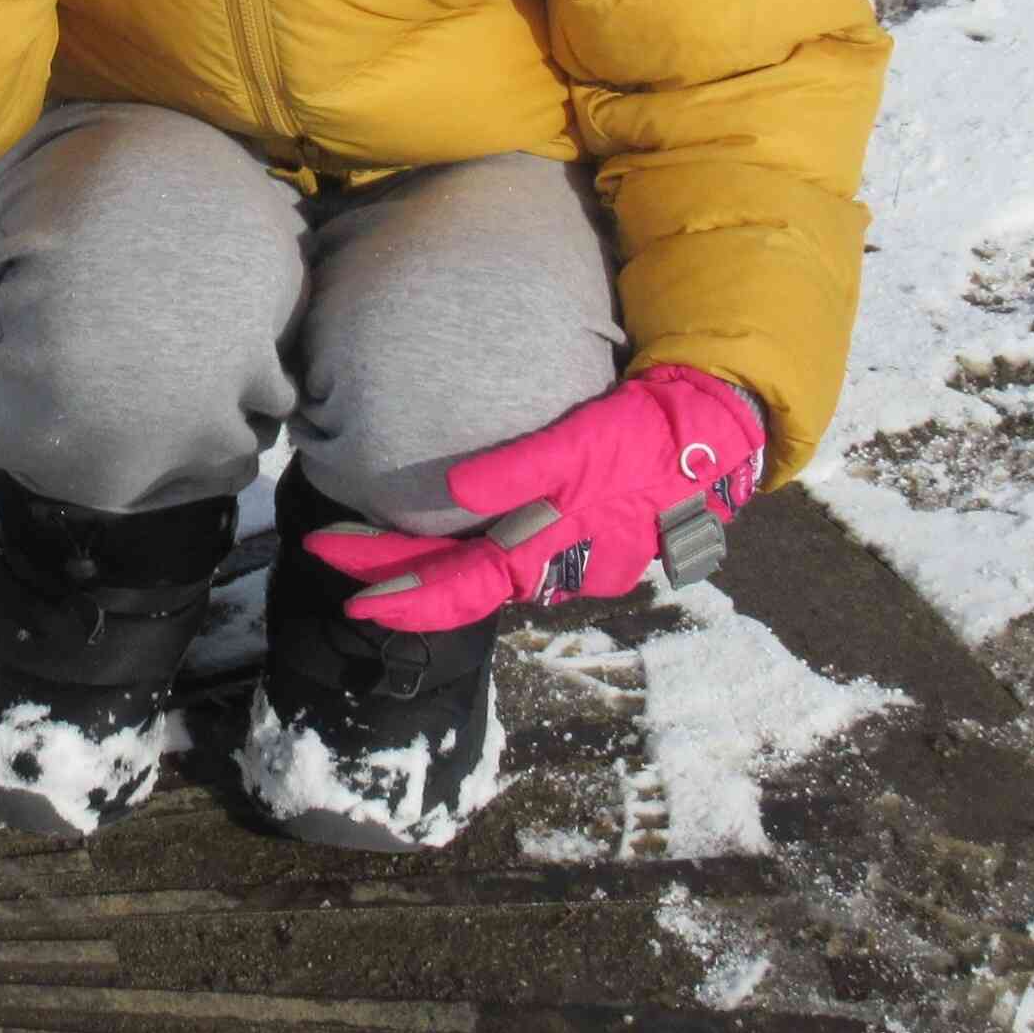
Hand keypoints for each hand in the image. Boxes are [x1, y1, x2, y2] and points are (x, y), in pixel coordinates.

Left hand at [306, 366, 765, 634]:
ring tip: (364, 537)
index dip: (404, 596)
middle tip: (324, 549)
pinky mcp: (575, 537)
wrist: (709, 434)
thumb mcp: (583, 446)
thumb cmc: (643, 438)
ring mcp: (563, 559)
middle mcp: (549, 570)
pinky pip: (507, 551)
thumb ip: (521, 471)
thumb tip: (456, 494)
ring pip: (479, 569)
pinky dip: (466, 545)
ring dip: (424, 559)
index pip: (460, 588)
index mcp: (547, 554)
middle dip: (390, 571)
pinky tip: (441, 528)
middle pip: (456, 579)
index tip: (351, 598)